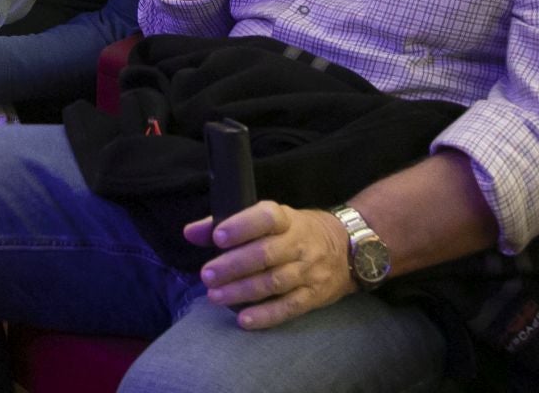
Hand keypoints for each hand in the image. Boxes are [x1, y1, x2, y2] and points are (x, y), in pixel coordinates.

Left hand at [182, 202, 353, 328]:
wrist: (348, 249)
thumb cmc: (295, 232)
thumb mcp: (269, 219)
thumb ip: (228, 224)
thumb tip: (190, 232)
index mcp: (287, 219)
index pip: (266, 218)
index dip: (242, 226)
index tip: (218, 236)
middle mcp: (299, 244)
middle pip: (266, 254)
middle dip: (234, 265)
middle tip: (207, 274)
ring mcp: (308, 271)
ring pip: (275, 282)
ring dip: (243, 291)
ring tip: (215, 296)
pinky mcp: (314, 296)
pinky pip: (290, 307)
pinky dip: (266, 315)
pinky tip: (244, 320)